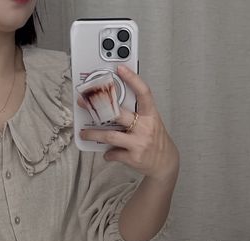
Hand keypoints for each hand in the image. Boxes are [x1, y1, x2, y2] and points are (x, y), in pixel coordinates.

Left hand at [78, 65, 178, 182]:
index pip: (143, 92)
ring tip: (84, 133)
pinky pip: (113, 153)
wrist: (165, 163)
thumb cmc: (155, 140)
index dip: (132, 79)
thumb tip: (112, 106)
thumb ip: (136, 113)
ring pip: (110, 136)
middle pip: (119, 114)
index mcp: (151, 115)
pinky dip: (107, 153)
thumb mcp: (151, 122)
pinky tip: (107, 152)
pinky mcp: (133, 157)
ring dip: (94, 134)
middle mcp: (145, 127)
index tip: (120, 69)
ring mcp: (139, 143)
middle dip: (98, 108)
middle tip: (83, 103)